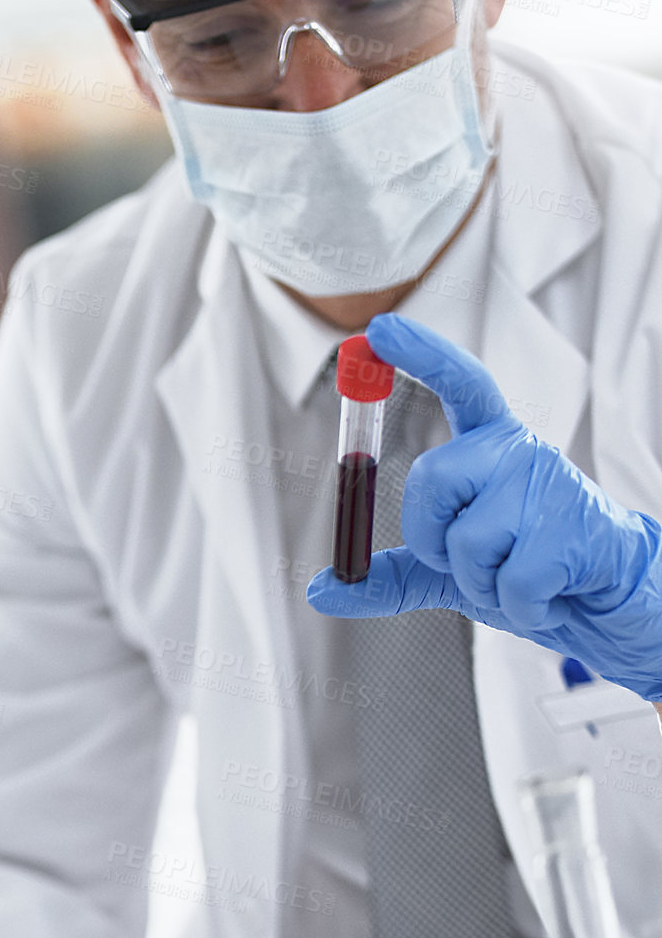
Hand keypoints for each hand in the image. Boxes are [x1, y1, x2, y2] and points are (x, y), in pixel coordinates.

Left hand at [306, 313, 661, 702]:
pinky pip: (508, 584)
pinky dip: (518, 607)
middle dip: (433, 539)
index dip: (417, 353)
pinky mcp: (574, 530)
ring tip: (522, 580)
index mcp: (490, 449)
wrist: (613, 604)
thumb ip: (390, 576)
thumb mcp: (452, 574)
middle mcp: (519, 452)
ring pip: (466, 543)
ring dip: (482, 583)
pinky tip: (548, 595)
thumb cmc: (536, 573)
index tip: (376, 329)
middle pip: (431, 478)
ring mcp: (549, 485)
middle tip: (473, 562)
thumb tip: (323, 587)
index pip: (458, 385)